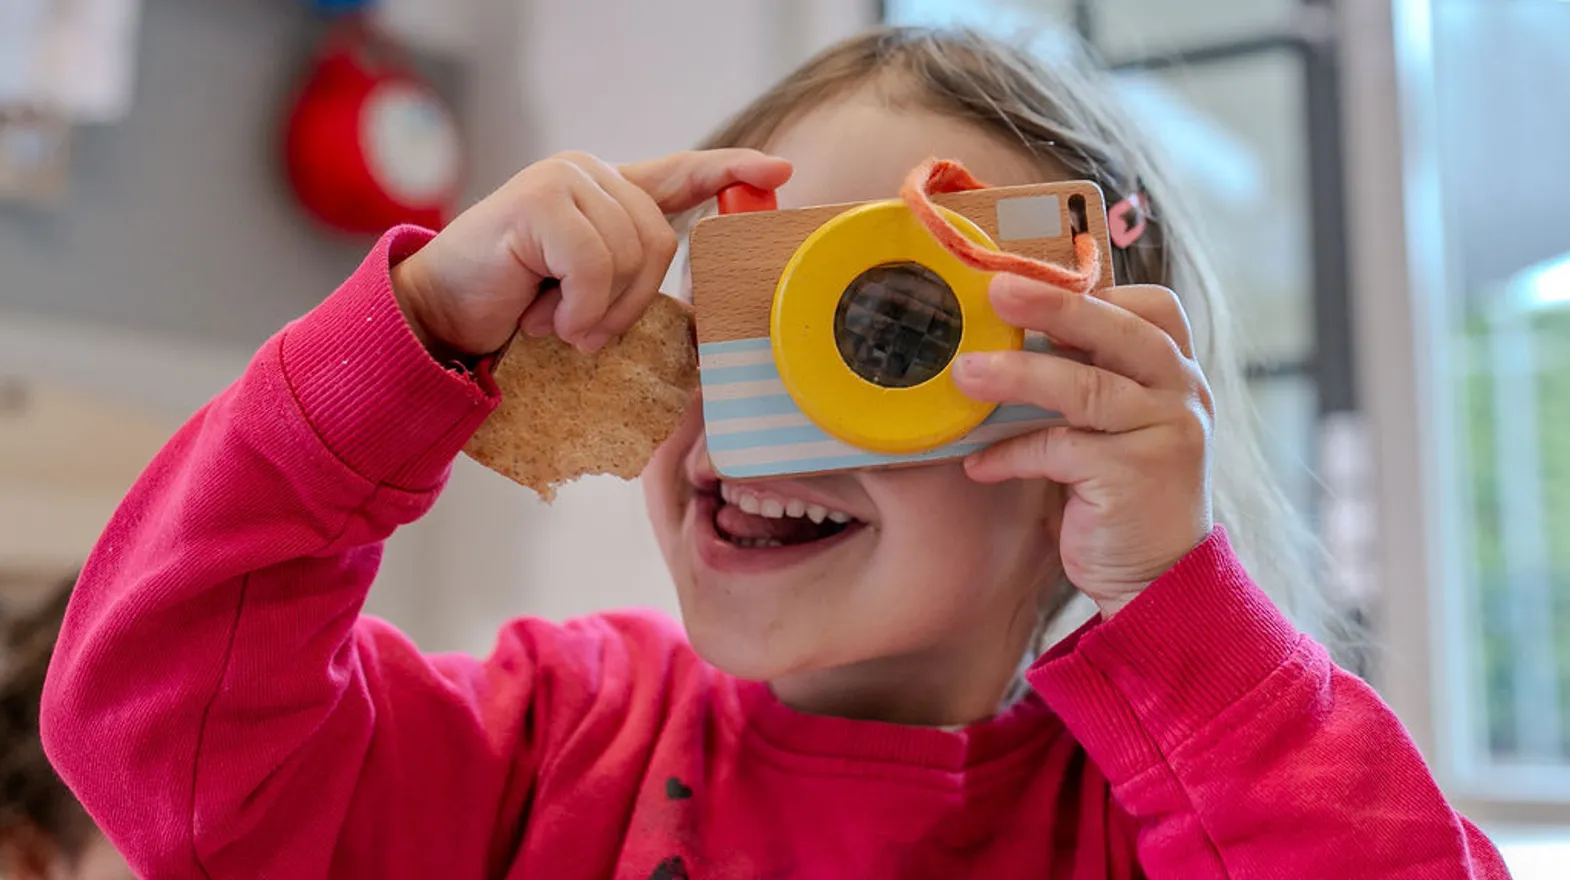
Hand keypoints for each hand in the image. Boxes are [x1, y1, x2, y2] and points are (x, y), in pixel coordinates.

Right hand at [392, 149, 792, 356]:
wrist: (442, 314)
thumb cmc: (515, 306)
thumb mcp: (586, 291)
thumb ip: (629, 275)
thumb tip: (690, 299)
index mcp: (607, 192)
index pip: (680, 172)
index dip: (730, 170)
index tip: (778, 172)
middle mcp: (589, 174)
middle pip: (661, 239)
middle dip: (633, 300)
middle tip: (586, 330)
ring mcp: (563, 180)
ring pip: (630, 254)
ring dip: (600, 311)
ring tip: (560, 323)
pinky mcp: (540, 201)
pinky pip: (594, 264)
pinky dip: (579, 307)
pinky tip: (546, 319)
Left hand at [951, 277, 1214, 617]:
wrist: (1158, 579)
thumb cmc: (1120, 494)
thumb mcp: (1113, 427)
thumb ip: (1087, 381)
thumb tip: (1006, 333)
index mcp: (1178, 372)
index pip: (1153, 308)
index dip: (1094, 292)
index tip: (1033, 284)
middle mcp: (1183, 393)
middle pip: (1117, 332)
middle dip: (1054, 304)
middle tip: (996, 289)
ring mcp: (1165, 433)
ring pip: (1085, 387)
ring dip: (1018, 376)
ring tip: (964, 373)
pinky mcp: (1133, 475)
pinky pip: (1058, 448)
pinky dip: (1011, 453)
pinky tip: (978, 463)